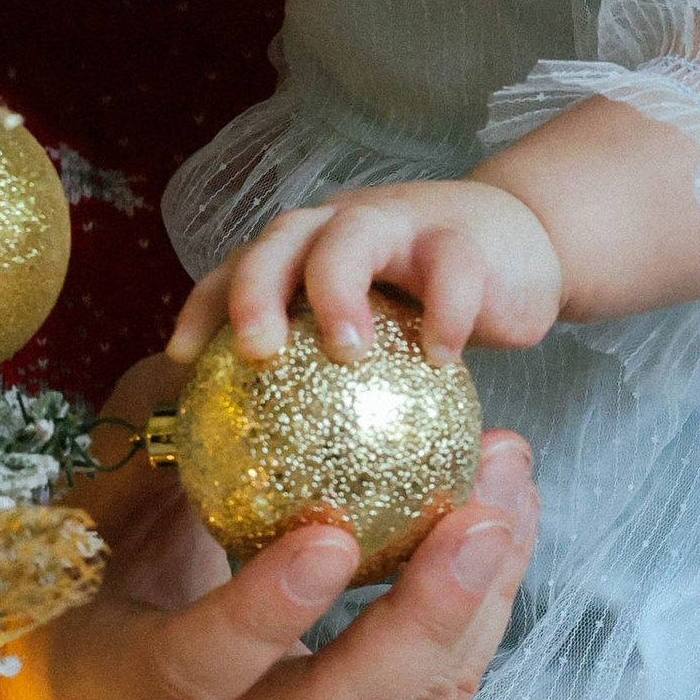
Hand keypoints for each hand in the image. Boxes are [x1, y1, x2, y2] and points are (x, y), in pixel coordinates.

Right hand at [6, 357, 539, 699]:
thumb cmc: (107, 620)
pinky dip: (481, 620)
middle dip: (423, 619)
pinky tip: (507, 532)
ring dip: (479, 604)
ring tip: (512, 494)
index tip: (329, 533)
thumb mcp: (97, 556)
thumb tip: (199, 362)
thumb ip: (149, 476)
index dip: (265, 608)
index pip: (201, 666)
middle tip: (482, 520)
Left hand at [169, 179, 563, 368]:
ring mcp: (400, 226)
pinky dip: (443, 312)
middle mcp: (340, 228)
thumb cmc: (421, 303)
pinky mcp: (464, 240)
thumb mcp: (365, 331)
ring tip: (345, 352)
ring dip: (339, 289)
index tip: (180, 359)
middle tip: (254, 349)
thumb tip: (265, 473)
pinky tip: (441, 360)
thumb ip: (317, 377)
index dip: (203, 306)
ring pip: (353, 237)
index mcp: (304, 251)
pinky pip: (450, 267)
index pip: (236, 267)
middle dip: (257, 289)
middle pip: (282, 238)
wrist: (519, 245)